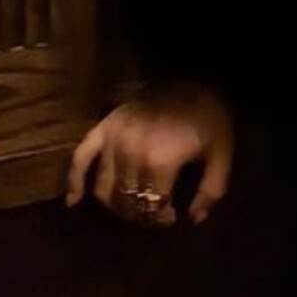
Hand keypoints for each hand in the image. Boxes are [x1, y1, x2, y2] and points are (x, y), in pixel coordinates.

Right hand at [65, 79, 234, 228]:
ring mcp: (114, 139)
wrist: (195, 76)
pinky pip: (81, 157)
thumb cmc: (210, 116)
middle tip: (151, 214)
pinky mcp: (104, 126)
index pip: (152, 206)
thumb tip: (194, 220)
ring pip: (104, 187)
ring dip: (114, 205)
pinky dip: (74, 180)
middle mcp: (132, 153)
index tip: (170, 218)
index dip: (161, 218)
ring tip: (128, 208)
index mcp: (161, 161)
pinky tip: (73, 201)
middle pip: (127, 200)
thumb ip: (211, 190)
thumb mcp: (223, 153)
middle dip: (139, 214)